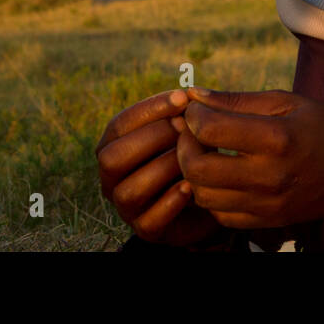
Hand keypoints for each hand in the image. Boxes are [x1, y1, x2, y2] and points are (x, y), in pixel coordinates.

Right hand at [95, 89, 221, 245]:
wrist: (211, 196)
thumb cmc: (194, 153)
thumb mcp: (189, 128)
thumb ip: (186, 112)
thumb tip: (193, 94)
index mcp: (115, 146)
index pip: (119, 124)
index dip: (149, 109)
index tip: (183, 97)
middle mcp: (113, 178)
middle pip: (111, 158)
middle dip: (152, 138)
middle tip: (186, 128)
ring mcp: (127, 206)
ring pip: (128, 191)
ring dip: (163, 168)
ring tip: (192, 156)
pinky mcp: (146, 230)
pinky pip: (149, 220)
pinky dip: (170, 202)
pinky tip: (192, 186)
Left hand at [175, 87, 323, 229]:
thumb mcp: (288, 102)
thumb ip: (238, 100)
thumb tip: (193, 94)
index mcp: (278, 137)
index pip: (210, 128)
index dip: (193, 115)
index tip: (196, 107)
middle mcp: (271, 175)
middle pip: (197, 167)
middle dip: (184, 145)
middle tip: (192, 131)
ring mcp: (269, 203)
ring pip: (203, 195)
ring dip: (194, 172)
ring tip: (206, 152)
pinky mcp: (269, 221)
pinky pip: (220, 215)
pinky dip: (212, 196)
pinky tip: (222, 176)